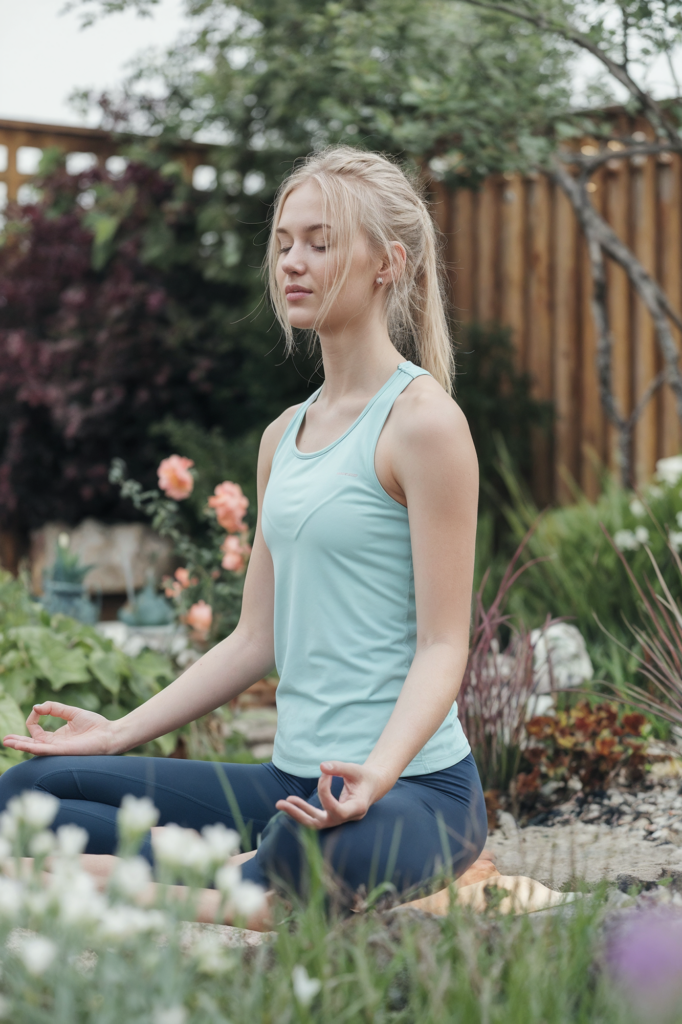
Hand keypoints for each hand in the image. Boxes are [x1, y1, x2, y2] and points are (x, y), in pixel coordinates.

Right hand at [2, 702, 117, 757]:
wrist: (110, 734)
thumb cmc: (95, 725)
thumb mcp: (72, 712)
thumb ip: (55, 708)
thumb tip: (36, 706)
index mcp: (56, 736)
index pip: (36, 730)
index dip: (34, 718)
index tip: (39, 709)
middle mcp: (54, 744)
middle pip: (31, 743)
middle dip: (18, 741)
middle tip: (5, 740)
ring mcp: (58, 749)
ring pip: (35, 748)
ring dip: (21, 745)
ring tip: (8, 742)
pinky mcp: (64, 751)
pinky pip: (46, 750)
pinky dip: (34, 747)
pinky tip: (24, 745)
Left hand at [275, 761, 389, 829]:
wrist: (372, 786)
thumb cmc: (364, 777)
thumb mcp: (355, 769)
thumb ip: (339, 768)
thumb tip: (321, 766)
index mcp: (357, 808)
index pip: (335, 809)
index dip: (325, 792)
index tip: (325, 773)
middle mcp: (347, 818)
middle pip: (320, 823)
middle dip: (300, 814)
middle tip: (282, 802)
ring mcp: (338, 819)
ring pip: (314, 823)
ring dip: (297, 813)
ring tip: (281, 803)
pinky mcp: (332, 816)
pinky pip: (315, 817)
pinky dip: (303, 809)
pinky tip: (291, 801)